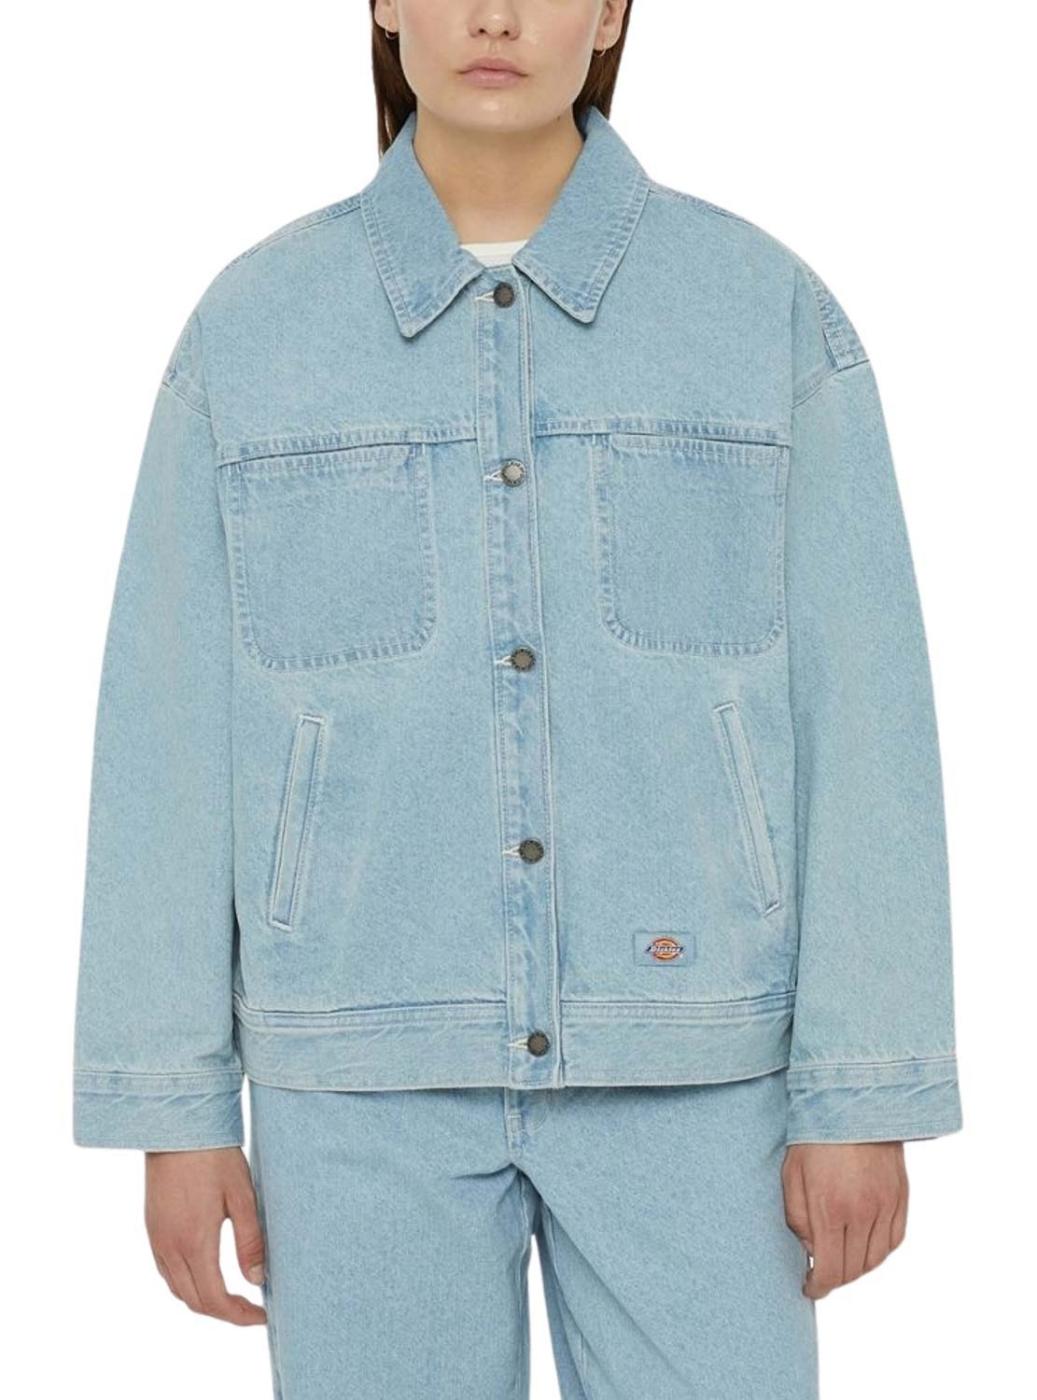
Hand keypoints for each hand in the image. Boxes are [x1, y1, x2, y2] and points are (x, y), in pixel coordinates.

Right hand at [144, 1146, 266, 1324]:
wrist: (176, 1127)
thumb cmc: (214, 1156)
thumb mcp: (242, 1195)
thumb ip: (250, 1240)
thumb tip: (257, 1280)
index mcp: (195, 1242)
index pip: (214, 1300)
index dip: (239, 1316)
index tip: (262, 1315)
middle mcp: (170, 1247)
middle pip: (194, 1301)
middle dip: (224, 1313)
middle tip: (251, 1309)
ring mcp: (157, 1239)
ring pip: (177, 1289)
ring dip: (204, 1300)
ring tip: (233, 1295)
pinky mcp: (152, 1228)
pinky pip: (166, 1271)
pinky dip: (186, 1284)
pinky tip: (205, 1273)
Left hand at [782, 1142, 907, 1299]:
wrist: (852, 1102)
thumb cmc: (815, 1135)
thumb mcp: (791, 1174)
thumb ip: (798, 1217)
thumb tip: (810, 1249)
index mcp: (830, 1208)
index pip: (830, 1270)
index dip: (819, 1287)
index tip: (810, 1288)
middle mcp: (862, 1212)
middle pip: (854, 1270)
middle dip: (835, 1279)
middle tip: (822, 1274)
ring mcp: (885, 1206)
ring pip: (875, 1260)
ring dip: (857, 1268)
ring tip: (841, 1261)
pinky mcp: (900, 1197)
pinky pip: (893, 1240)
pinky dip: (879, 1252)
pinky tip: (864, 1246)